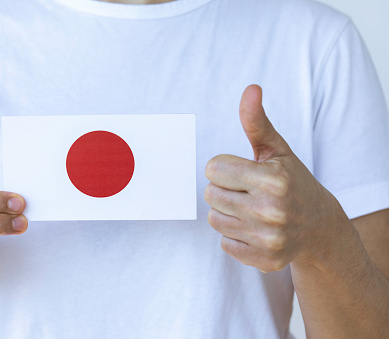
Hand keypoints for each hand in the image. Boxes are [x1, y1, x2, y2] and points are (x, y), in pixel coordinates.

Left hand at [204, 85, 348, 271]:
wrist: (320, 227)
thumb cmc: (294, 182)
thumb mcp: (278, 150)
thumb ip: (257, 122)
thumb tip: (250, 88)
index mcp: (273, 180)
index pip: (212, 168)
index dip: (223, 167)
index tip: (242, 172)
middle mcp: (271, 211)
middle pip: (210, 194)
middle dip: (223, 189)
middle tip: (247, 191)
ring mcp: (268, 239)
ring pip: (214, 219)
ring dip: (227, 212)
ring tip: (250, 209)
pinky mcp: (264, 260)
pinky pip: (224, 242)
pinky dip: (235, 235)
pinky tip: (255, 229)